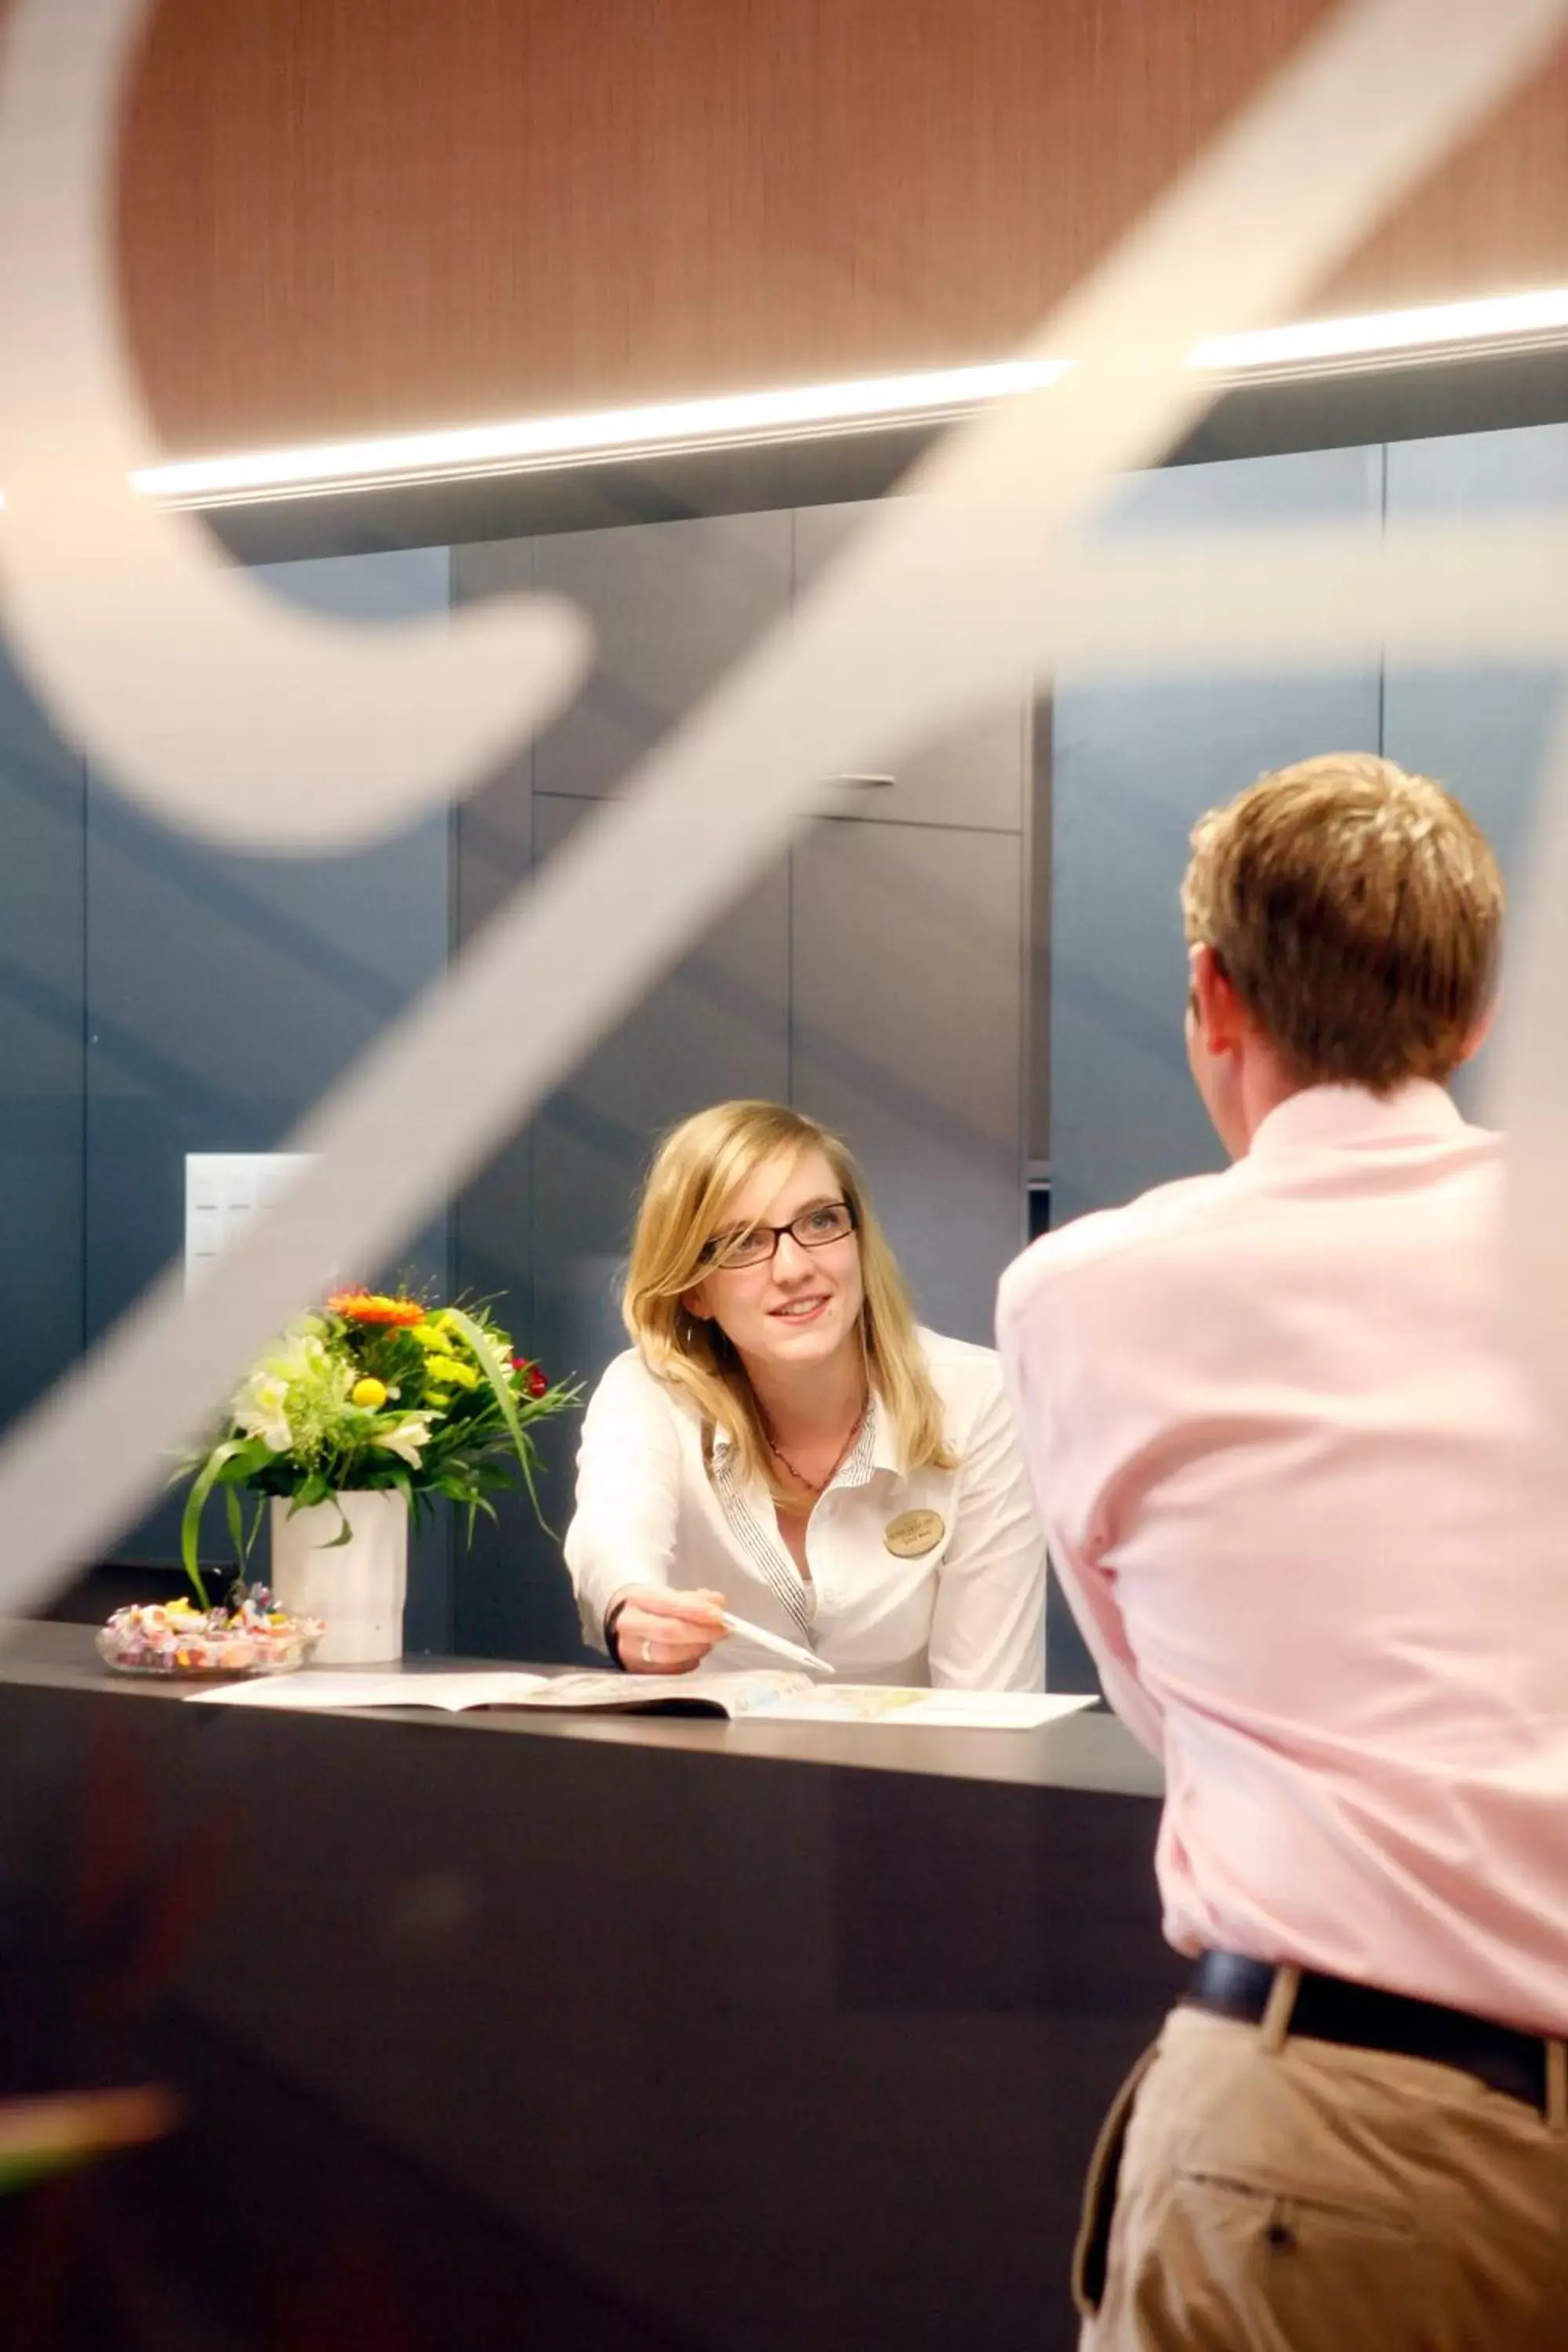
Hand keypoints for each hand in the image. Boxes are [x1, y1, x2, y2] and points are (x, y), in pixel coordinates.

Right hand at [607, 1586, 727, 1674]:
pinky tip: (697, 1653)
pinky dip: (689, 1662)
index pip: (668, 1604)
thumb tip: (718, 1602)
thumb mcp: (668, 1595)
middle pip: (669, 1631)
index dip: (695, 1610)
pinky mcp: (637, 1670)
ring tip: (711, 1641)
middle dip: (701, 1632)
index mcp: (638, 1598)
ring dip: (697, 1648)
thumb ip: (694, 1598)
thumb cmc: (651, 1608)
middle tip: (724, 1631)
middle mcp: (630, 1624)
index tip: (719, 1615)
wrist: (621, 1625)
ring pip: (669, 1654)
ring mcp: (630, 1650)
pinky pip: (669, 1670)